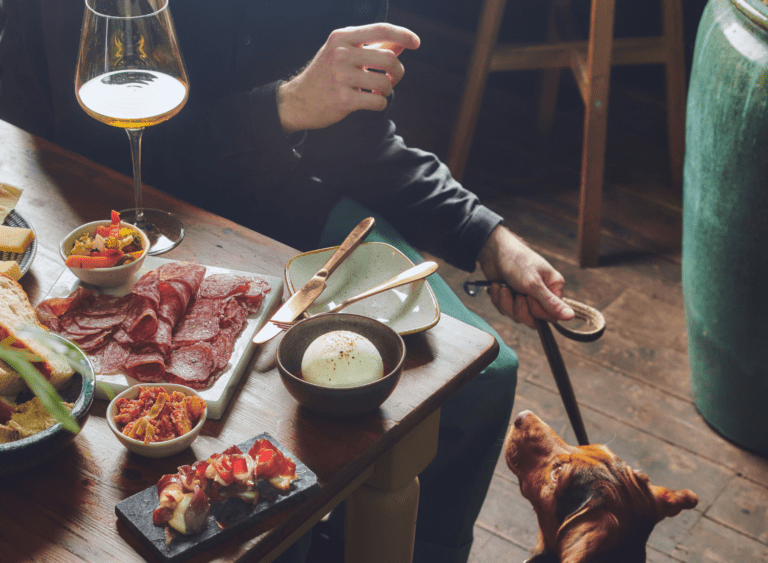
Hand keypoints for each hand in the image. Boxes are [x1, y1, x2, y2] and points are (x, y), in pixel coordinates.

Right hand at [277, 23, 419, 133]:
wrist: (298, 101)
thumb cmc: (326, 75)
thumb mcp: (343, 53)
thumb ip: (371, 47)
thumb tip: (402, 44)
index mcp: (342, 37)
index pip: (381, 29)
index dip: (403, 35)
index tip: (416, 43)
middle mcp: (340, 54)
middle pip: (389, 59)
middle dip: (397, 72)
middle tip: (392, 79)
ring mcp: (341, 77)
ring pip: (385, 83)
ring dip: (388, 90)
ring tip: (377, 91)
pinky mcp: (343, 100)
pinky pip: (377, 102)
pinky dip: (380, 104)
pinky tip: (370, 102)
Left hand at [477, 225, 574, 328]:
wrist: (493, 250)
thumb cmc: (517, 261)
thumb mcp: (533, 284)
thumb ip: (551, 303)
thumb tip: (571, 317)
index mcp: (553, 288)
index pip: (551, 316)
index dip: (537, 312)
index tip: (527, 298)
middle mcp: (541, 294)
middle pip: (533, 318)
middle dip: (518, 308)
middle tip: (514, 292)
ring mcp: (525, 296)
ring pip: (517, 316)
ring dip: (506, 303)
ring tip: (503, 287)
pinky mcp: (511, 297)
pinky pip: (505, 310)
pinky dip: (498, 299)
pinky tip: (497, 286)